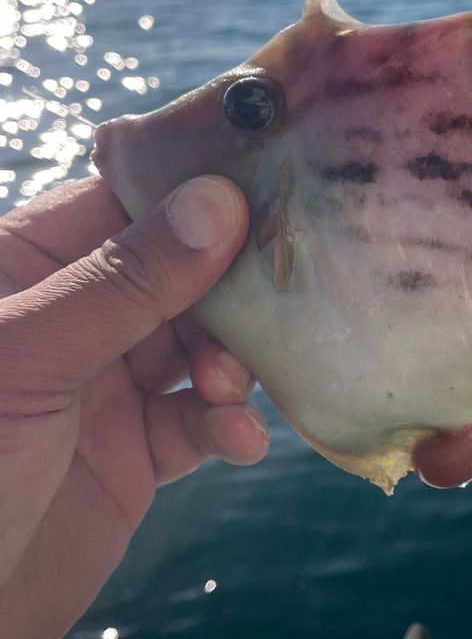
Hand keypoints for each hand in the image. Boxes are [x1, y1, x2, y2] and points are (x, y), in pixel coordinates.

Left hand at [0, 175, 267, 638]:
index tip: (276, 183)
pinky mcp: (132, 455)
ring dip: (235, 360)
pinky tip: (238, 441)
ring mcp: (103, 387)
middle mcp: (71, 318)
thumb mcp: (28, 359)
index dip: (198, 189)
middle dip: (231, 286)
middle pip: (179, 272)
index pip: (126, 201)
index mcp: (25, 268)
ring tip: (232, 387)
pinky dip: (228, 426)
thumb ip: (121, 283)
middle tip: (279, 301)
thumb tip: (217, 201)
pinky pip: (199, 422)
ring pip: (201, 344)